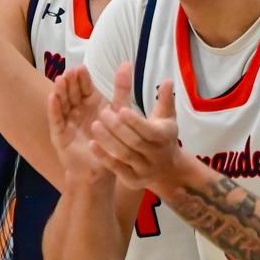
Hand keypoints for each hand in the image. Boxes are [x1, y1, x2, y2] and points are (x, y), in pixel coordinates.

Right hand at [49, 66, 112, 187]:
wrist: (102, 167)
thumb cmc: (111, 138)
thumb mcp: (118, 111)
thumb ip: (122, 89)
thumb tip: (127, 63)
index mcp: (90, 102)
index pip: (84, 86)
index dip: (82, 78)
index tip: (81, 68)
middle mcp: (77, 109)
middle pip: (71, 92)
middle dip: (70, 82)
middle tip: (70, 72)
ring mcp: (67, 120)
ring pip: (62, 103)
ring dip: (60, 91)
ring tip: (60, 80)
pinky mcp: (59, 134)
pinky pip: (56, 119)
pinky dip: (54, 109)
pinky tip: (52, 98)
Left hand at [88, 65, 187, 191]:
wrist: (168, 170)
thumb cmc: (163, 138)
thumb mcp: (166, 119)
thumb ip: (164, 100)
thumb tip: (166, 80)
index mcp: (164, 137)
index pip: (149, 130)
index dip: (134, 121)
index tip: (120, 109)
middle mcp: (156, 155)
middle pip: (134, 142)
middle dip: (117, 128)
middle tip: (102, 113)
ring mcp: (144, 169)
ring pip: (124, 155)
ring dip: (108, 141)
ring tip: (94, 126)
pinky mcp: (133, 180)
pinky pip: (117, 168)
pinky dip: (104, 157)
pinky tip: (92, 144)